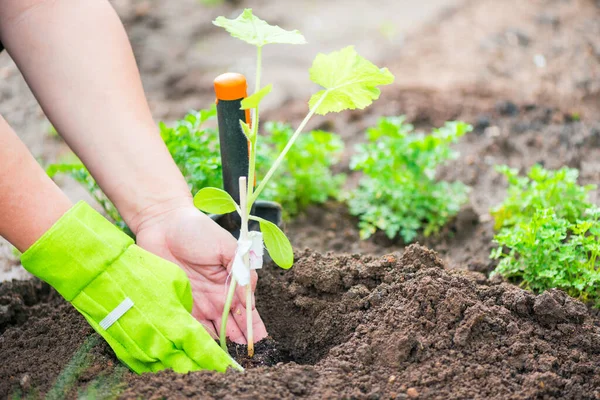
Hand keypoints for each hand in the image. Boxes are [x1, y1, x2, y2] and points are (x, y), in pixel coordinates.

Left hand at [21, 201, 239, 372]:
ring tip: (228, 358)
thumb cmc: (197, 230)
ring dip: (220, 343)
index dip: (253, 323)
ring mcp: (197, 302)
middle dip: (240, 338)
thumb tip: (251, 294)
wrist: (162, 224)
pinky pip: (189, 326)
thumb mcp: (226, 246)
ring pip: (213, 329)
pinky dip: (197, 338)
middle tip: (247, 354)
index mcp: (232, 281)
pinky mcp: (177, 304)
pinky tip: (205, 350)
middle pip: (232, 322)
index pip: (246, 306)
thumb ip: (241, 270)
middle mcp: (217, 296)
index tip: (259, 339)